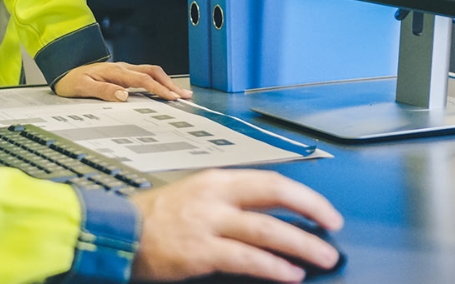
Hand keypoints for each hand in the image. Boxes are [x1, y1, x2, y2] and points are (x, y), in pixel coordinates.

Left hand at [53, 61, 192, 101]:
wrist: (63, 70)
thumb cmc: (72, 80)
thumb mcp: (83, 88)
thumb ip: (103, 91)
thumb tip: (124, 96)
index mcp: (115, 71)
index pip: (143, 79)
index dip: (159, 88)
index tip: (172, 97)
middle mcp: (122, 68)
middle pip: (152, 71)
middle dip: (170, 83)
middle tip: (185, 96)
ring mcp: (123, 69)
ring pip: (150, 71)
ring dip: (166, 81)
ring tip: (180, 93)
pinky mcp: (122, 73)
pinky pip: (144, 74)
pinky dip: (157, 81)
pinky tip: (163, 90)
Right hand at [129, 169, 342, 281]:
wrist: (121, 231)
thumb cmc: (157, 216)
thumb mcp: (196, 196)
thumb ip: (230, 204)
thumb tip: (270, 219)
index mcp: (217, 179)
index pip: (271, 180)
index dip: (304, 196)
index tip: (325, 211)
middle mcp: (216, 195)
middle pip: (274, 194)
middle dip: (310, 210)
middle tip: (333, 228)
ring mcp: (208, 222)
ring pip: (266, 228)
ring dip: (301, 243)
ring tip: (324, 257)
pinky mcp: (200, 251)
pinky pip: (246, 258)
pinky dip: (273, 266)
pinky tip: (289, 274)